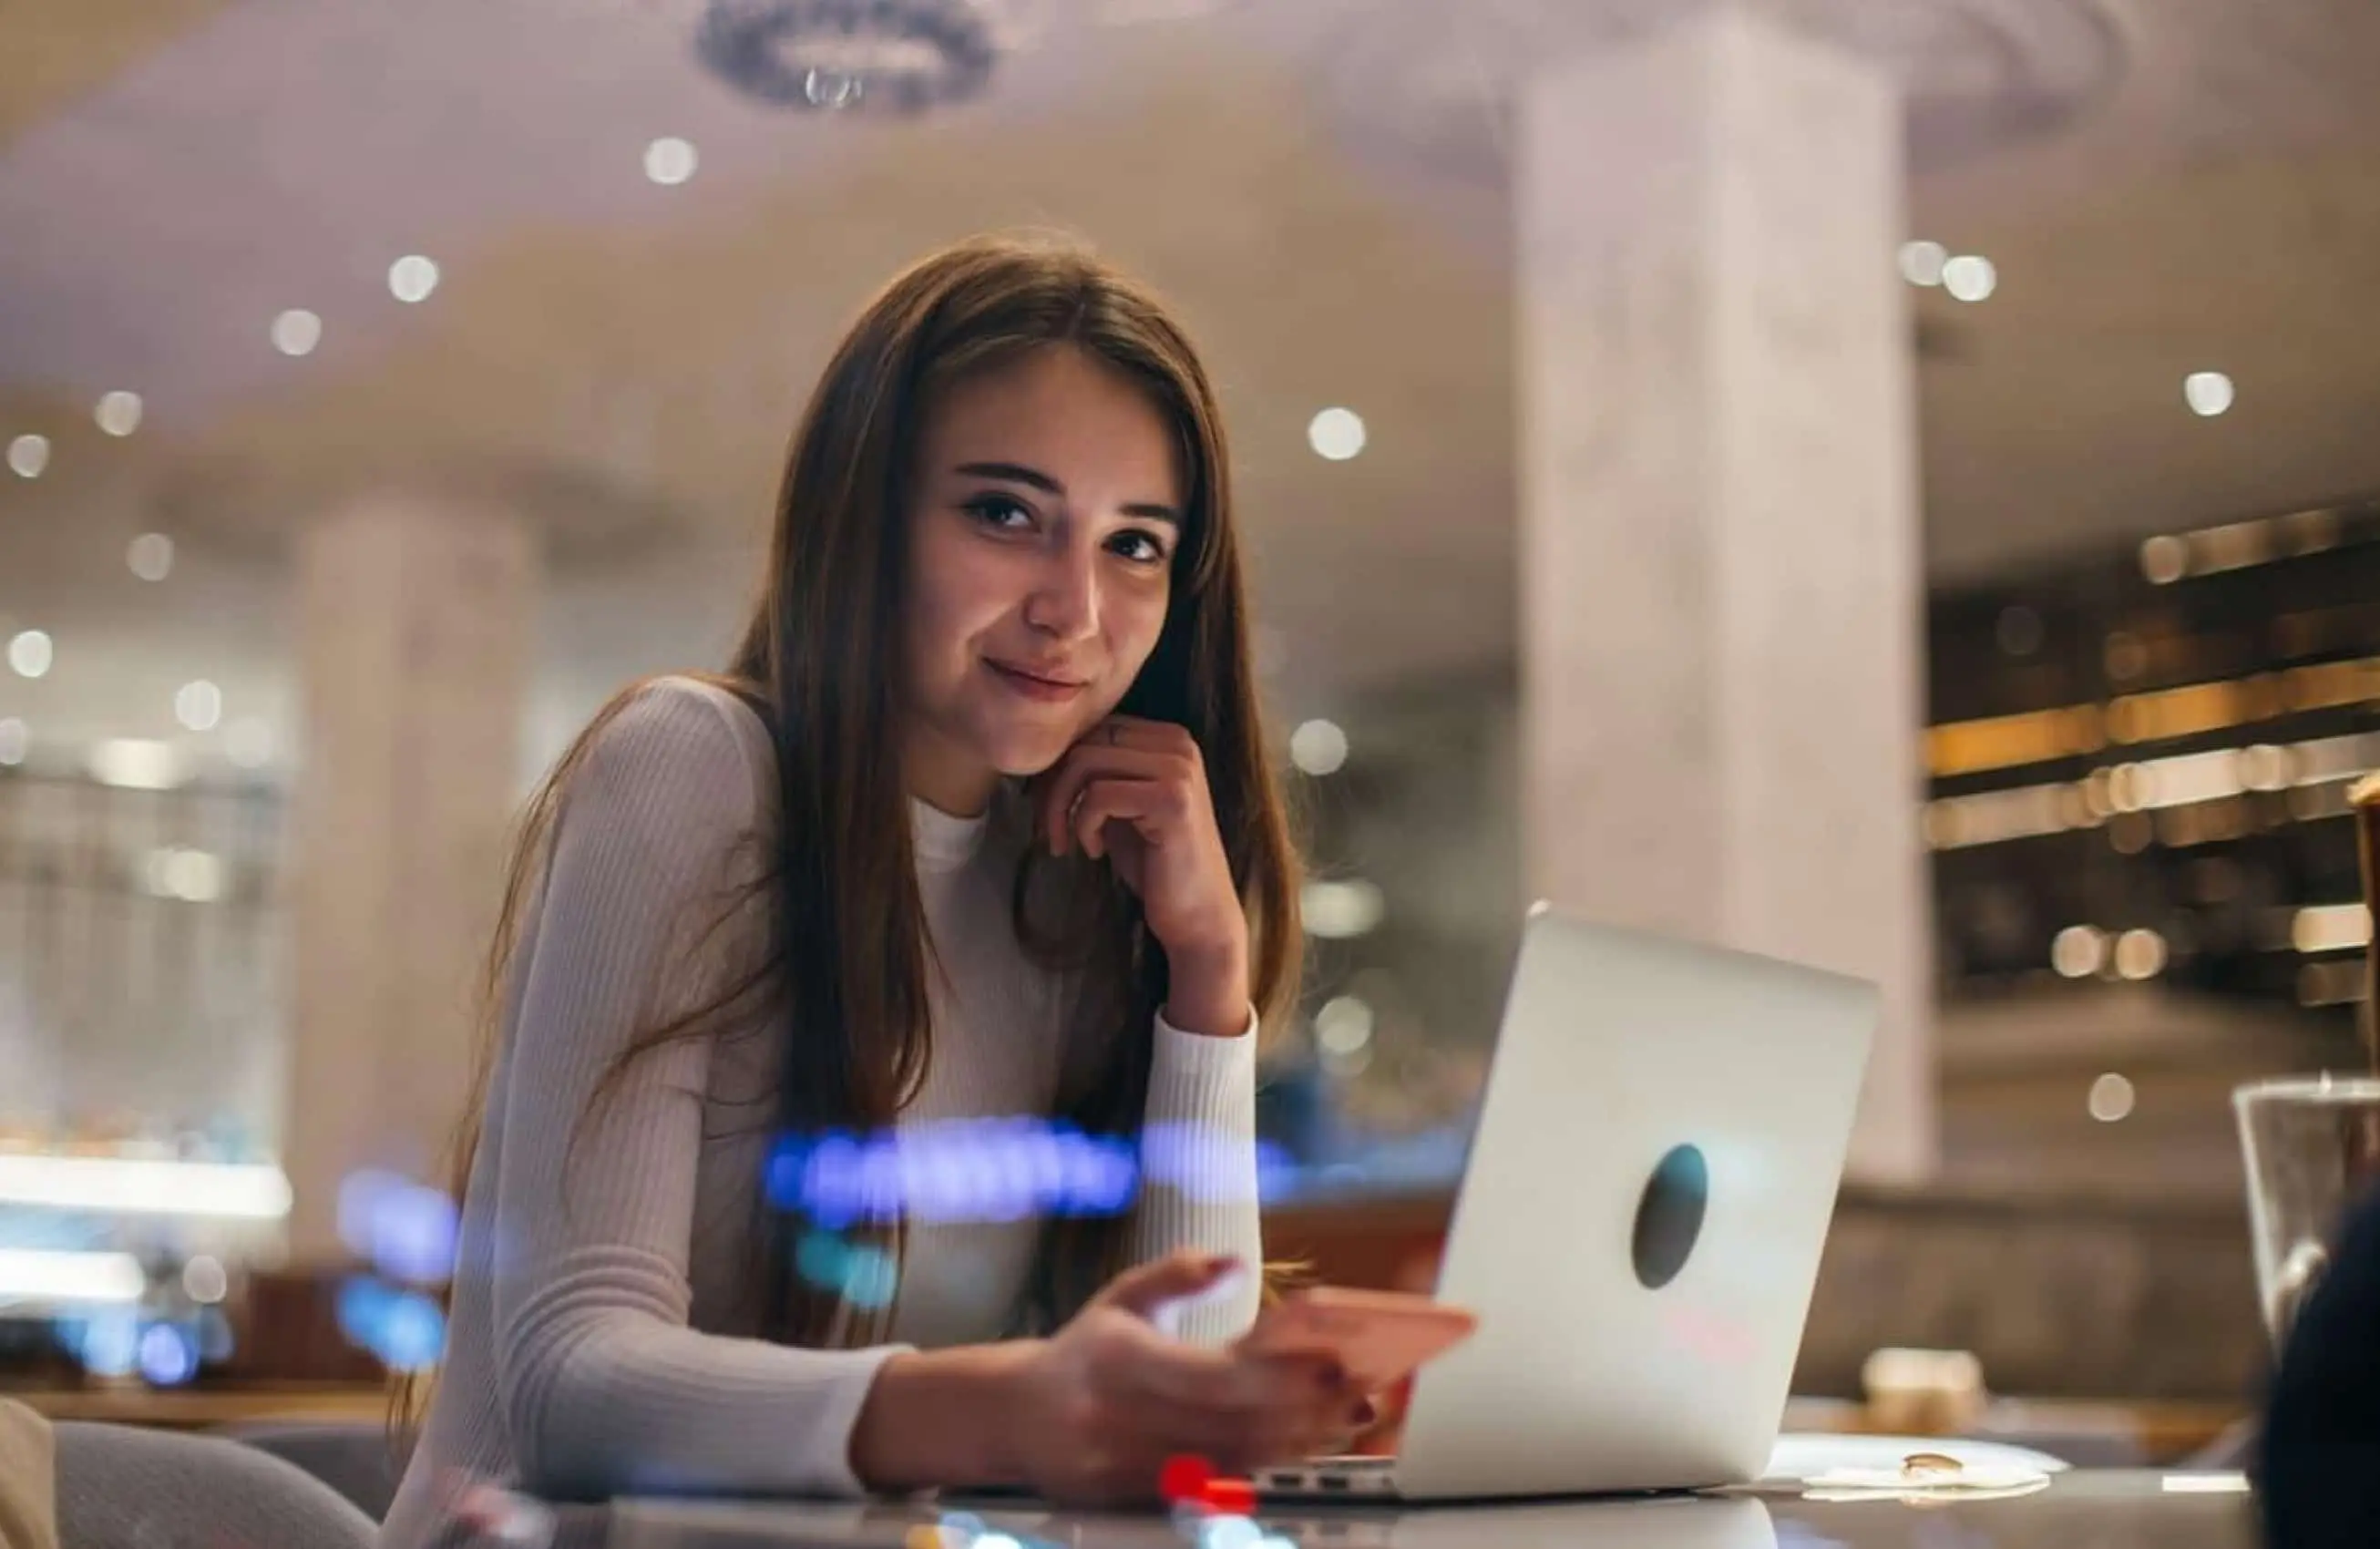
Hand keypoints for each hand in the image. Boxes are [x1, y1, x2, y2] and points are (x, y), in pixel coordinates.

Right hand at [1004, 1251, 1362, 1505]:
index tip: (1329, 1363)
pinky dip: (1262, 1463)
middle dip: (1302, 1411)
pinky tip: (1300, 1444)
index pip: (1213, 1376)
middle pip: (1232, 1425)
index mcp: (1119, 1359)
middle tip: (1356, 1394)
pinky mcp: (1133, 1496)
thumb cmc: (1083, 1350)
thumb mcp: (1123, 1297)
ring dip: (1294, 1441)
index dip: (1277, 1375)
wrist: (1014, 1416)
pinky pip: (1212, 1483)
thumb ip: (1179, 1274)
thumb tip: (1235, 1263)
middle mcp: (1120, 1417)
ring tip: (1344, 1419)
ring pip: (1229, 1459)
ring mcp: (1125, 1464)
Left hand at [1037, 717, 1250, 1033]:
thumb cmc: (1154, 863)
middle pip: (1084, 741)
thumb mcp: (1120, 807)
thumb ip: (1095, 774)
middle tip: (1050, 829)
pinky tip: (1095, 851)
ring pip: (1084, 762)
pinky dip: (1083, 825)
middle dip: (1052, 787)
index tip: (1050, 809)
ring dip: (1060, 806)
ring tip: (1067, 841)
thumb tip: (1043, 757)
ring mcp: (1178, 769)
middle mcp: (1178, 744)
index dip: (1059, 766)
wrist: (1197, 914)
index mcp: (1167, 738)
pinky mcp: (1172, 800)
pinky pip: (1098, 796)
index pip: (1092, 728)